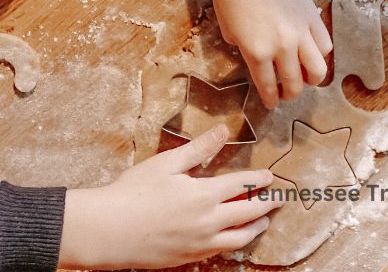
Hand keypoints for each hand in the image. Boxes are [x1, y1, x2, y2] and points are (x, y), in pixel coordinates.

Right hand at [59, 125, 275, 268]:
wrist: (107, 232)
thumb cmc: (133, 192)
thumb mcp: (168, 163)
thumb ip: (199, 148)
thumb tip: (223, 130)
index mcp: (204, 195)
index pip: (243, 186)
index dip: (259, 180)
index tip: (270, 176)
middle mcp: (207, 222)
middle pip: (248, 213)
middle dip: (267, 205)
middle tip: (280, 200)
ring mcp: (198, 244)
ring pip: (238, 239)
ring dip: (254, 228)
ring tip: (263, 222)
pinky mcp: (186, 259)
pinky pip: (219, 251)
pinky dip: (233, 242)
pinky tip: (232, 237)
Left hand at [179, 0, 332, 109]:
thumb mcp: (228, 29)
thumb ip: (243, 50)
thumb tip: (257, 59)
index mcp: (257, 51)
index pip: (268, 86)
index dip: (270, 99)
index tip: (271, 103)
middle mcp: (282, 46)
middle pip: (294, 83)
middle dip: (290, 93)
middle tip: (286, 93)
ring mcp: (301, 32)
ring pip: (317, 70)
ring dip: (311, 79)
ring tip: (305, 78)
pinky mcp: (312, 17)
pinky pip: (324, 45)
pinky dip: (320, 54)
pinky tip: (311, 53)